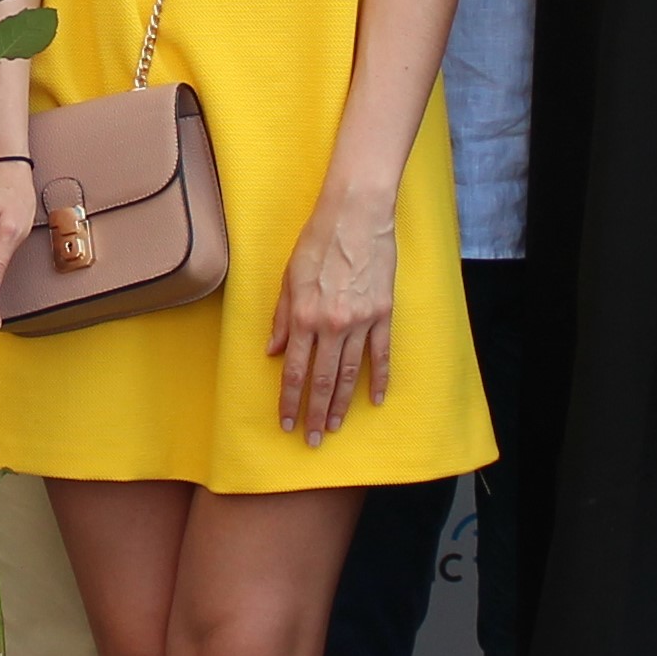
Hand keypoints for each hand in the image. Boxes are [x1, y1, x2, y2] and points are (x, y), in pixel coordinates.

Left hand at [269, 183, 398, 442]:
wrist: (356, 215)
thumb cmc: (318, 241)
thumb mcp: (288, 276)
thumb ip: (281, 317)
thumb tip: (273, 351)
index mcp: (303, 316)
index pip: (294, 370)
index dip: (290, 401)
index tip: (287, 423)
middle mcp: (330, 325)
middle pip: (321, 380)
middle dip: (314, 413)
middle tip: (311, 439)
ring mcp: (360, 322)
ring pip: (349, 374)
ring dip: (341, 404)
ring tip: (334, 427)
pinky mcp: (383, 315)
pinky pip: (381, 355)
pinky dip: (380, 380)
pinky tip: (376, 399)